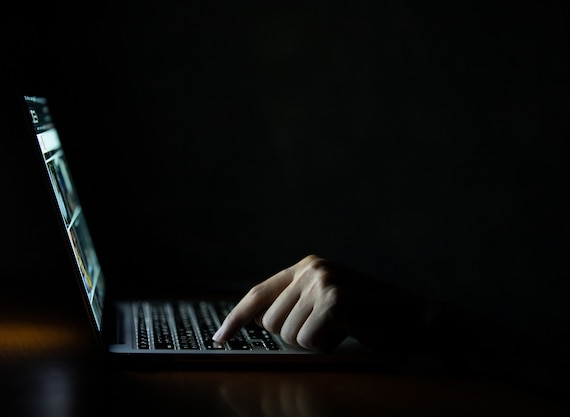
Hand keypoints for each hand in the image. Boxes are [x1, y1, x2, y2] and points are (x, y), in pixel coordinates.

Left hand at [213, 255, 368, 350]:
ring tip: (342, 327)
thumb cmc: (369, 315)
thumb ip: (294, 303)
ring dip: (313, 341)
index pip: (258, 293)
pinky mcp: (334, 301)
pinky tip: (349, 330)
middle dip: (294, 335)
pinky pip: (308, 340)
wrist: (414, 318)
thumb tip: (256, 320)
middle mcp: (311, 269)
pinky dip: (327, 345)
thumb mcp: (327, 300)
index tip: (219, 337)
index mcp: (306, 266)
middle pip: (270, 321)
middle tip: (327, 327)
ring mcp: (323, 283)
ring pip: (288, 334)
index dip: (236, 317)